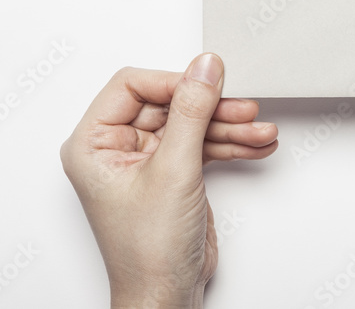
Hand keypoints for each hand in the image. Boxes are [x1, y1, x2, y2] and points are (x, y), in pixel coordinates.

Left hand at [60, 54, 278, 307]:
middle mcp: (116, 147)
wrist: (167, 296)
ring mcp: (146, 161)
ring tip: (260, 130)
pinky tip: (255, 143)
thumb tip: (204, 68)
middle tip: (244, 108)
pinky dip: (230, 144)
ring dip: (229, 127)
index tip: (209, 83)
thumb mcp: (174, 170)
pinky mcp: (173, 174)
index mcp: (94, 143)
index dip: (174, 82)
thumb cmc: (148, 251)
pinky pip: (202, 145)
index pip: (133, 85)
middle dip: (212, 108)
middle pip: (169, 103)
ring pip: (191, 124)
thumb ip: (192, 112)